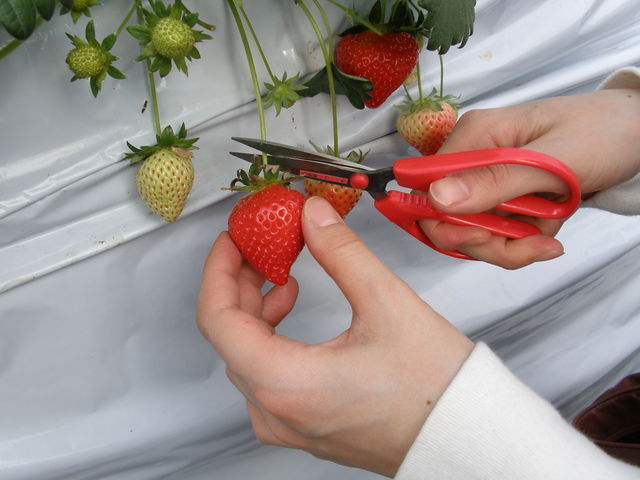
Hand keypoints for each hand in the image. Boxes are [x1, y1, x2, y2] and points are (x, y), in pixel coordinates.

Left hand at [197, 196, 472, 476]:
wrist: (463, 436)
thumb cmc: (434, 387)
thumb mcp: (385, 302)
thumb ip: (340, 252)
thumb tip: (313, 216)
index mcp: (286, 383)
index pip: (217, 318)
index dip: (219, 268)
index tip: (233, 238)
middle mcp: (276, 411)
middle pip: (229, 335)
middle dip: (240, 281)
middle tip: (260, 245)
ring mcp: (286, 423)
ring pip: (246, 355)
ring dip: (255, 308)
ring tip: (282, 275)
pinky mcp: (302, 424)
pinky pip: (265, 375)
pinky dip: (269, 336)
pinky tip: (291, 310)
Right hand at [420, 88, 639, 267]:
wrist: (639, 136)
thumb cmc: (604, 132)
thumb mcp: (555, 158)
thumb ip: (496, 180)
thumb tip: (436, 196)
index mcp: (477, 136)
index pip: (428, 185)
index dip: (443, 218)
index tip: (480, 235)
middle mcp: (475, 159)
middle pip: (447, 216)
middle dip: (484, 240)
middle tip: (527, 243)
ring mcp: (490, 181)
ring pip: (473, 232)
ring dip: (510, 245)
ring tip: (547, 239)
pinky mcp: (506, 199)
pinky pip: (497, 234)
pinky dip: (522, 244)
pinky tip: (548, 236)